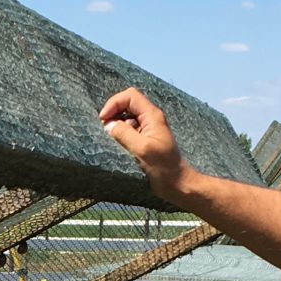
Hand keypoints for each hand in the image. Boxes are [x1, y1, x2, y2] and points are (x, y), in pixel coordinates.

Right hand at [99, 87, 194, 201]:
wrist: (177, 184)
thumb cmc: (164, 167)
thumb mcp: (142, 149)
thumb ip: (124, 134)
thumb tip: (108, 125)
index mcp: (152, 116)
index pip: (130, 96)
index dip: (114, 103)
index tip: (103, 119)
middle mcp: (150, 119)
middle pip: (127, 104)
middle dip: (113, 112)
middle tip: (104, 128)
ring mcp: (147, 129)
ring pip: (127, 117)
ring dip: (115, 124)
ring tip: (109, 138)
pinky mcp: (144, 141)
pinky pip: (129, 130)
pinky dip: (119, 134)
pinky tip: (116, 145)